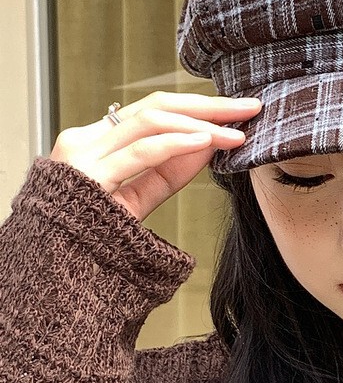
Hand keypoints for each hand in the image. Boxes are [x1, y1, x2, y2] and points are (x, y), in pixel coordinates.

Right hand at [49, 91, 261, 221]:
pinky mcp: (87, 178)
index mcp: (96, 141)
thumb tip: (209, 142)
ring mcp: (82, 156)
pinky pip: (141, 152)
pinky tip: (207, 142)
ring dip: (201, 124)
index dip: (199, 107)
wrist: (55, 277)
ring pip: (150, 122)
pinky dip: (177, 144)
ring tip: (236, 131)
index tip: (237, 112)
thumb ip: (168, 170)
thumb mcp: (138, 198)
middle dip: (207, 105)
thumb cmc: (93, 236)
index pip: (154, 111)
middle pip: (156, 107)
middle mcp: (85, 140)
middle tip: (248, 107)